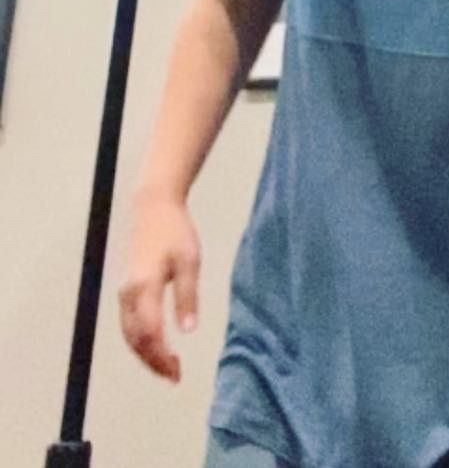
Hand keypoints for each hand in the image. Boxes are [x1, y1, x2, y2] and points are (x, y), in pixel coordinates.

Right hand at [119, 190, 199, 381]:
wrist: (153, 208)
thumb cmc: (175, 231)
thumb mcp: (189, 261)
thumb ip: (187, 296)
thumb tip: (188, 331)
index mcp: (144, 287)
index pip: (149, 334)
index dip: (161, 357)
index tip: (178, 372)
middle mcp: (128, 295)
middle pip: (136, 340)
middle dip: (153, 362)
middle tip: (175, 377)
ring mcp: (124, 293)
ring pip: (130, 335)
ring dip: (146, 355)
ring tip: (168, 368)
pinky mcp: (126, 290)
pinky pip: (130, 325)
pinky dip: (141, 341)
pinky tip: (158, 347)